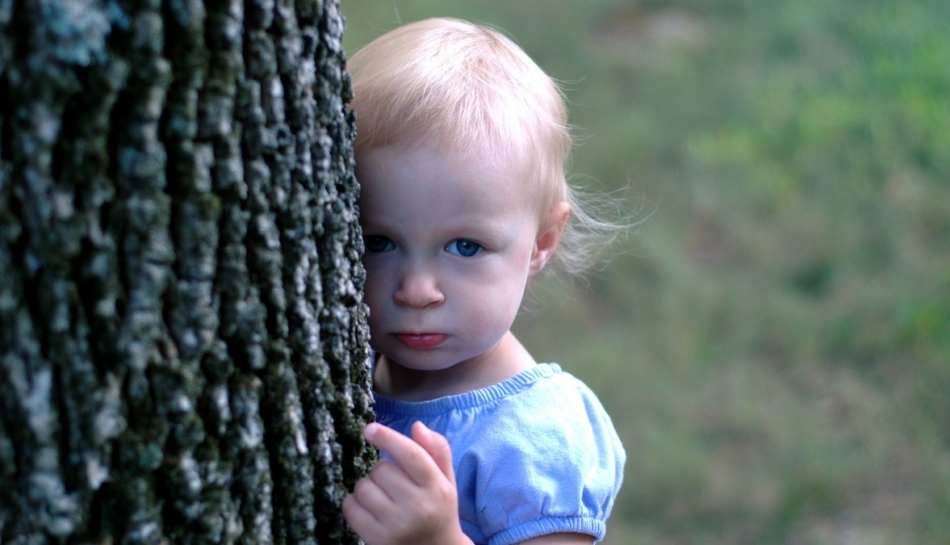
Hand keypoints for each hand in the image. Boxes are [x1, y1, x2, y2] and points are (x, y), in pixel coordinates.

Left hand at [342, 421, 473, 544]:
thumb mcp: (446, 481)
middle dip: (381, 471)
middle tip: (391, 484)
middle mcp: (419, 507)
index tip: (369, 429)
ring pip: (363, 487)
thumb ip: (437, 451)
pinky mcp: (377, 540)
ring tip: (381, 498)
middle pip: (382, 469)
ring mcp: (397, 526)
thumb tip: (417, 426)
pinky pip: (351, 508)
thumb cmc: (439, 511)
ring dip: (366, 487)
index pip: (411, 455)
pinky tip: (367, 510)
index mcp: (437, 488)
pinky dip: (353, 504)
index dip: (388, 438)